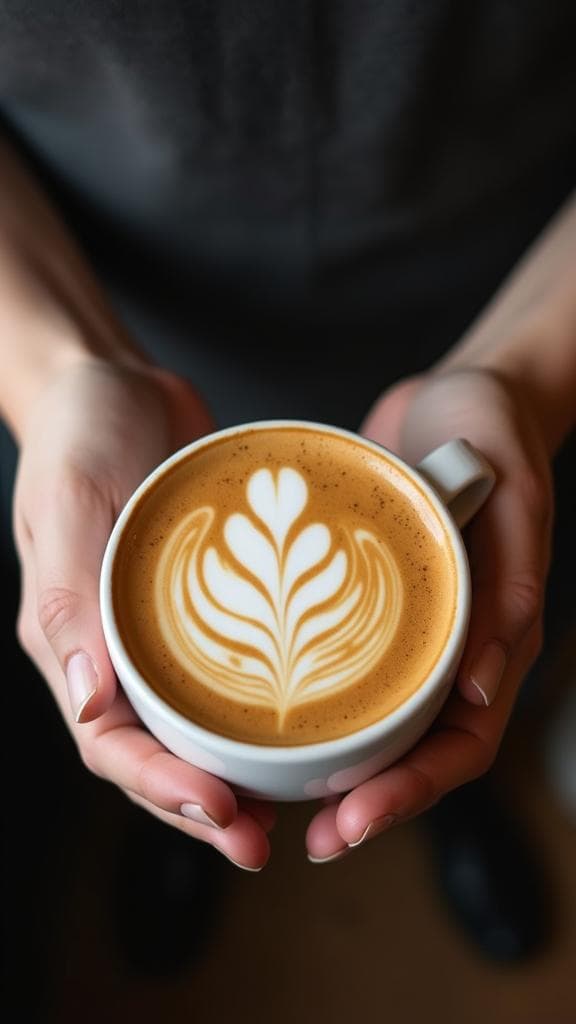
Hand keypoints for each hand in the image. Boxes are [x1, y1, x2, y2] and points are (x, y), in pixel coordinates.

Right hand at [14, 358, 273, 869]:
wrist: (113, 382)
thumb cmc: (80, 434)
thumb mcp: (72, 501)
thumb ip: (71, 596)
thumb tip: (90, 704)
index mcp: (73, 640)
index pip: (111, 742)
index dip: (161, 787)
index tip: (222, 811)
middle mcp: (115, 649)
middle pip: (155, 754)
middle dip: (203, 807)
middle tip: (263, 842)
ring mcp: (157, 631)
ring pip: (194, 727)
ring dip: (235, 775)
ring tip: (287, 813)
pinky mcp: (200, 604)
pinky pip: (226, 670)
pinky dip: (256, 710)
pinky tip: (304, 726)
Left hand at [306, 367, 552, 860]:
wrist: (462, 394)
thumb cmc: (495, 432)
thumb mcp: (514, 493)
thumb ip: (514, 580)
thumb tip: (484, 682)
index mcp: (497, 636)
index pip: (462, 741)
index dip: (412, 791)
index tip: (354, 820)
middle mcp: (453, 646)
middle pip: (415, 749)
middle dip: (368, 801)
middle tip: (312, 837)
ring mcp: (413, 629)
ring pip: (378, 720)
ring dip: (337, 768)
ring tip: (280, 801)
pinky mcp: (374, 603)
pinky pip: (350, 665)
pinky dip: (316, 700)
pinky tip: (267, 712)